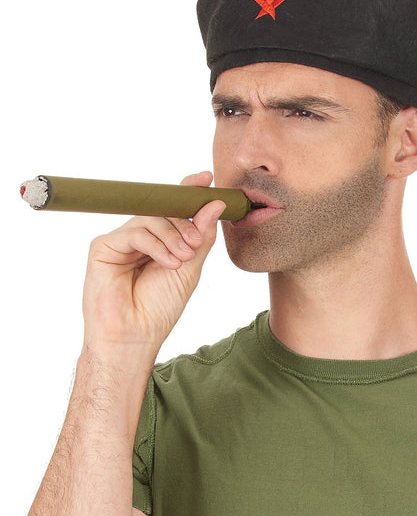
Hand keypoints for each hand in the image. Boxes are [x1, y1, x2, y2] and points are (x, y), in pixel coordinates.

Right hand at [81, 171, 224, 353]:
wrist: (136, 335)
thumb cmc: (160, 308)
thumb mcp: (190, 268)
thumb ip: (201, 237)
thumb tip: (215, 204)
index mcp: (158, 242)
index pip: (171, 209)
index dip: (187, 191)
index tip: (206, 179)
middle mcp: (138, 238)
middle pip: (162, 210)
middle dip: (184, 221)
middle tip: (196, 242)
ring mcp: (120, 241)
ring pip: (150, 218)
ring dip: (172, 235)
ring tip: (183, 258)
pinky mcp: (103, 247)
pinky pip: (134, 231)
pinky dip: (156, 244)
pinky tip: (168, 262)